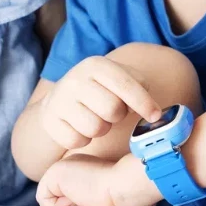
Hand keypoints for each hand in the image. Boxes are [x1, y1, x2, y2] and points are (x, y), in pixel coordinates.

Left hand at [37, 154, 162, 205]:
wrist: (123, 187)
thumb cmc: (120, 200)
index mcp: (85, 172)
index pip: (72, 203)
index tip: (97, 204)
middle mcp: (72, 168)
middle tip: (91, 202)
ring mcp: (62, 169)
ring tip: (86, 198)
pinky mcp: (52, 173)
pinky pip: (44, 201)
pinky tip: (76, 197)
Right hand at [41, 56, 160, 150]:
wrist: (58, 100)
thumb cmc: (99, 91)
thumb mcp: (118, 79)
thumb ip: (139, 87)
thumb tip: (154, 110)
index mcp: (96, 65)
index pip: (126, 84)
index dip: (144, 102)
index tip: (155, 116)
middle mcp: (75, 79)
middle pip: (112, 110)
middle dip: (117, 116)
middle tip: (111, 113)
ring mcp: (60, 100)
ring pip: (96, 128)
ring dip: (101, 129)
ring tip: (95, 119)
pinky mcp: (49, 121)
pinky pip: (77, 140)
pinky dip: (83, 139)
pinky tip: (80, 128)